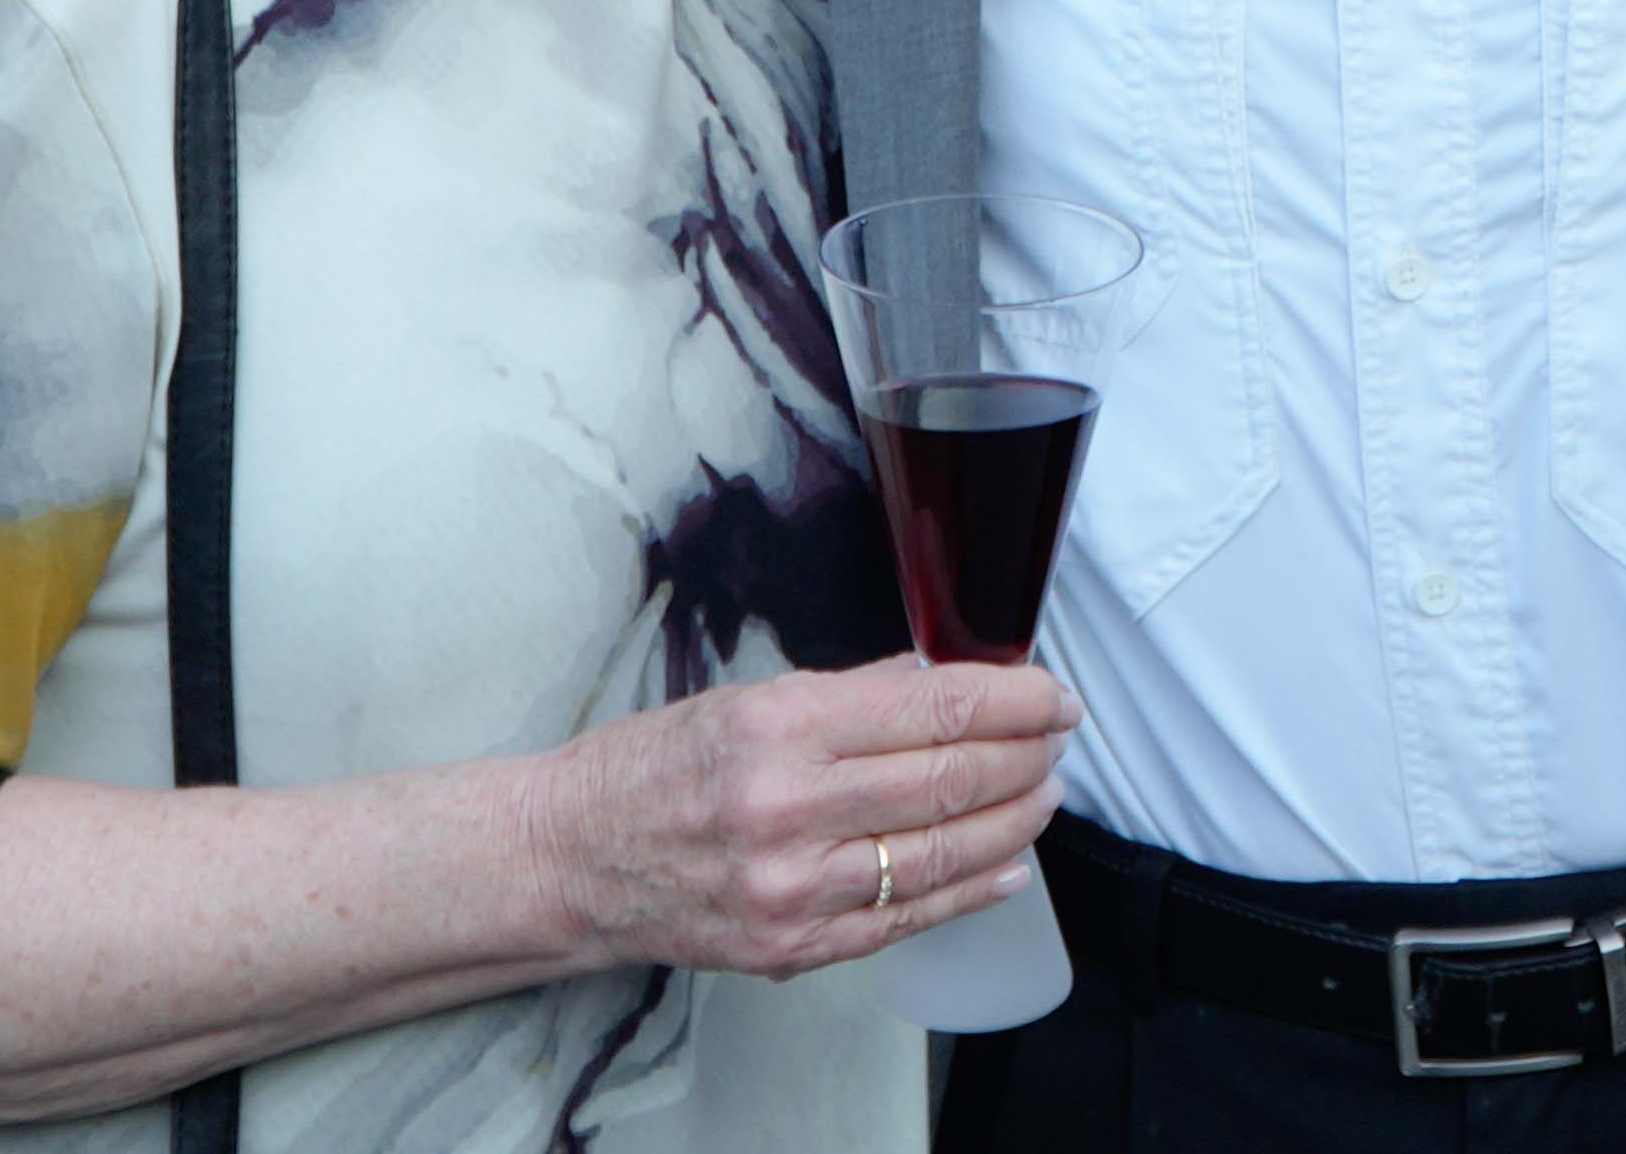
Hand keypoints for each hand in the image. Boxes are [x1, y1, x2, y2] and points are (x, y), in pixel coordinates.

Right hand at [509, 658, 1071, 980]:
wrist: (567, 860)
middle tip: (1058, 737)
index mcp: (778, 730)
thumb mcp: (742, 698)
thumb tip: (939, 681)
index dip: (1010, 700)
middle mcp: (788, 811)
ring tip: (1044, 793)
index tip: (1049, 692)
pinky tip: (1006, 868)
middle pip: (947, 781)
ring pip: (940, 855)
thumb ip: (849, 694)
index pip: (930, 710)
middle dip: (1024, 755)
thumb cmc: (645, 771)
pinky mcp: (793, 945)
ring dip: (1011, 822)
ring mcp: (792, 889)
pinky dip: (968, 892)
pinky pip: (904, 919)